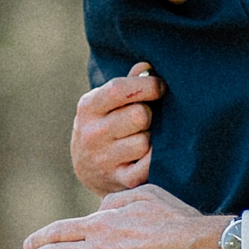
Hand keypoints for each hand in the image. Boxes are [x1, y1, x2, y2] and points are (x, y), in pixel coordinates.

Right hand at [71, 64, 163, 195]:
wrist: (88, 169)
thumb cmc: (105, 124)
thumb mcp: (106, 103)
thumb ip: (127, 83)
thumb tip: (148, 67)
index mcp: (88, 107)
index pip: (119, 89)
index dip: (147, 85)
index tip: (160, 87)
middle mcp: (92, 134)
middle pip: (139, 116)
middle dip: (151, 114)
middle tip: (150, 118)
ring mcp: (104, 159)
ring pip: (146, 142)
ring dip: (153, 139)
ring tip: (146, 137)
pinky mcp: (120, 180)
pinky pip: (148, 167)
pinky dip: (155, 160)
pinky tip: (151, 154)